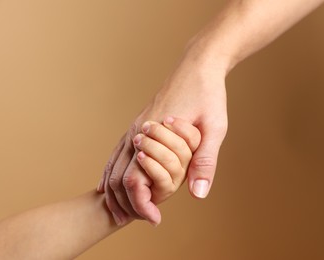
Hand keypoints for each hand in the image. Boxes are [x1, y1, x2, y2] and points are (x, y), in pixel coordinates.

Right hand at [98, 55, 227, 224]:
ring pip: (113, 164)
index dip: (142, 204)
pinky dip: (110, 171)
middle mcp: (138, 131)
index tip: (153, 219)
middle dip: (123, 202)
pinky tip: (108, 182)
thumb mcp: (215, 128)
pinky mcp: (138, 122)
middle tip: (131, 220)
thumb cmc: (208, 95)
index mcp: (154, 134)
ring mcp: (135, 125)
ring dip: (113, 190)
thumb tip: (198, 194)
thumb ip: (205, 161)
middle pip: (118, 176)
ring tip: (119, 210)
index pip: (136, 180)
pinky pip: (116, 151)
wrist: (197, 65)